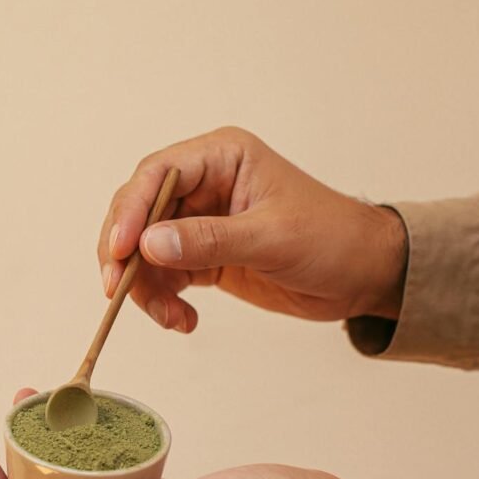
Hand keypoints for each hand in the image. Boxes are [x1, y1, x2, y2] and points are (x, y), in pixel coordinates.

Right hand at [98, 126, 406, 331]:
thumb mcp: (271, 238)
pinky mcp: (203, 256)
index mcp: (221, 158)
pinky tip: (184, 320)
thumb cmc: (331, 240)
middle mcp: (204, 185)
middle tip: (117, 291)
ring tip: (171, 318)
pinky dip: (164, 301)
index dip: (130, 212)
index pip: (156, 176)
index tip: (118, 252)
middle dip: (125, 255)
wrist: (361, 275)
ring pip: (146, 251)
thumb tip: (148, 246)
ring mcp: (200, 222)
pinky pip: (164, 276)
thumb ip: (208, 241)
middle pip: (139, 214)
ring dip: (146, 288)